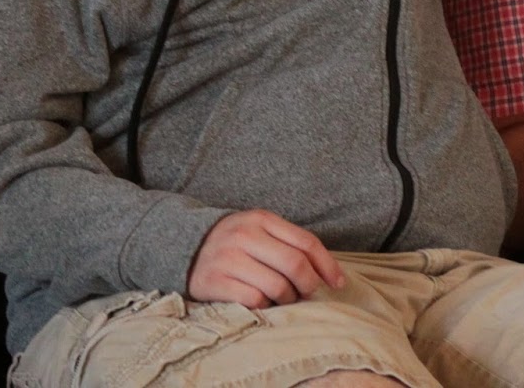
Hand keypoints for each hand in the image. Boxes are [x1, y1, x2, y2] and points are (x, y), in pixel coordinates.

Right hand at [187, 209, 345, 307]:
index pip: (306, 242)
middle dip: (309, 285)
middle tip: (308, 293)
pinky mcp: (213, 281)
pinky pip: (254, 300)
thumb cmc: (236, 243)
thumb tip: (329, 273)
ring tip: (283, 298)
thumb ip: (290, 244)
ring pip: (277, 286)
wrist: (185, 247)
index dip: (328, 265)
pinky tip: (262, 302)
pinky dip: (265, 306)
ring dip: (287, 299)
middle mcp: (244, 235)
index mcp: (262, 219)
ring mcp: (227, 258)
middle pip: (295, 265)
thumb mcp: (260, 231)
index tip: (338, 283)